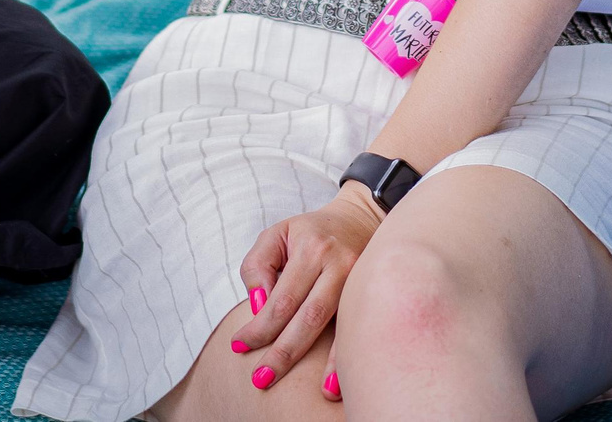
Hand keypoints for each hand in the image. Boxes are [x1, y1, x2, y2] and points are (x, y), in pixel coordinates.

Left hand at [230, 182, 381, 389]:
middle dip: (282, 352)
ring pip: (338, 328)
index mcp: (312, 249)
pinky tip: (337, 385)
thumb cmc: (311, 232)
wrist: (361, 219)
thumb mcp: (276, 235)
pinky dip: (346, 359)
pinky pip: (358, 331)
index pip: (281, 299)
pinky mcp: (372, 294)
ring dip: (323, 365)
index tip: (239, 346)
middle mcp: (340, 264)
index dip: (259, 327)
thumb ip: (258, 266)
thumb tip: (259, 306)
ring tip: (315, 392)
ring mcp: (361, 281)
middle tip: (261, 378)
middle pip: (308, 317)